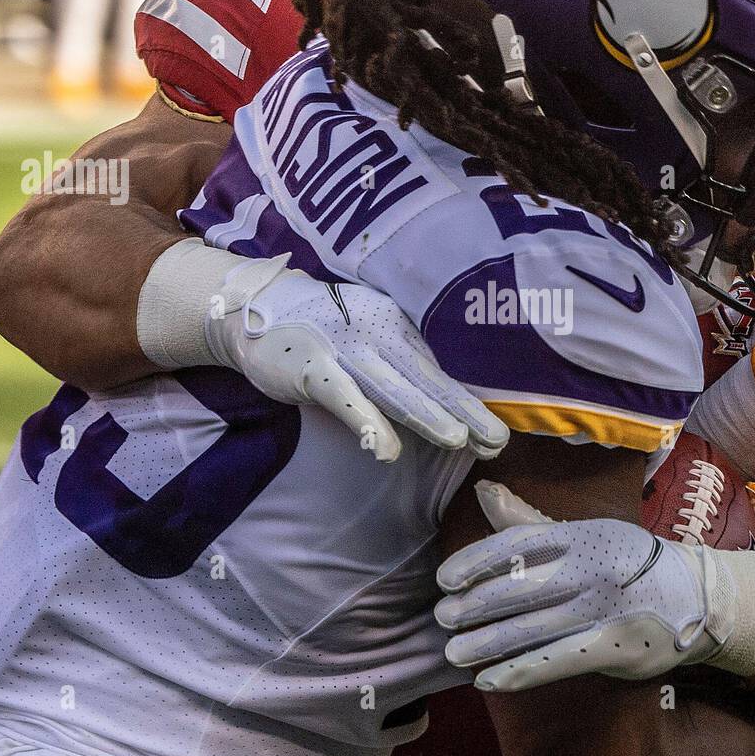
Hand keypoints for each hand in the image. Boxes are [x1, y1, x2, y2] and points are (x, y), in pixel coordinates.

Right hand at [206, 254, 509, 462]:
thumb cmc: (323, 330)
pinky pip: (344, 395)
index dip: (470, 400)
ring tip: (458, 440)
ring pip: (392, 385)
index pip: (439, 369)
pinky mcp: (311, 366)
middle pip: (427, 377)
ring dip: (426, 413)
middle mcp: (378, 333)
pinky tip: (387, 449)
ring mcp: (344, 347)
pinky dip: (367, 421)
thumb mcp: (369, 338)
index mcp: (398, 328)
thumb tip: (446, 402)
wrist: (254, 306)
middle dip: (465, 409)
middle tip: (498, 441)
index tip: (500, 433)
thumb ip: (401, 366)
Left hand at [434, 481, 752, 690]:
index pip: (518, 544)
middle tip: (442, 618)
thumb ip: (527, 520)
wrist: (696, 596)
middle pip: (521, 588)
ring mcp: (607, 609)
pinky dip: (519, 672)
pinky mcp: (618, 647)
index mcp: (582, 534)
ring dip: (488, 642)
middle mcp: (593, 568)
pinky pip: (558, 661)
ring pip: (534, 628)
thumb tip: (482, 490)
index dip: (476, 562)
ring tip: (455, 651)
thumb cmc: (626, 561)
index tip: (444, 579)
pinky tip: (488, 679)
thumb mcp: (584, 532)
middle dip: (476, 605)